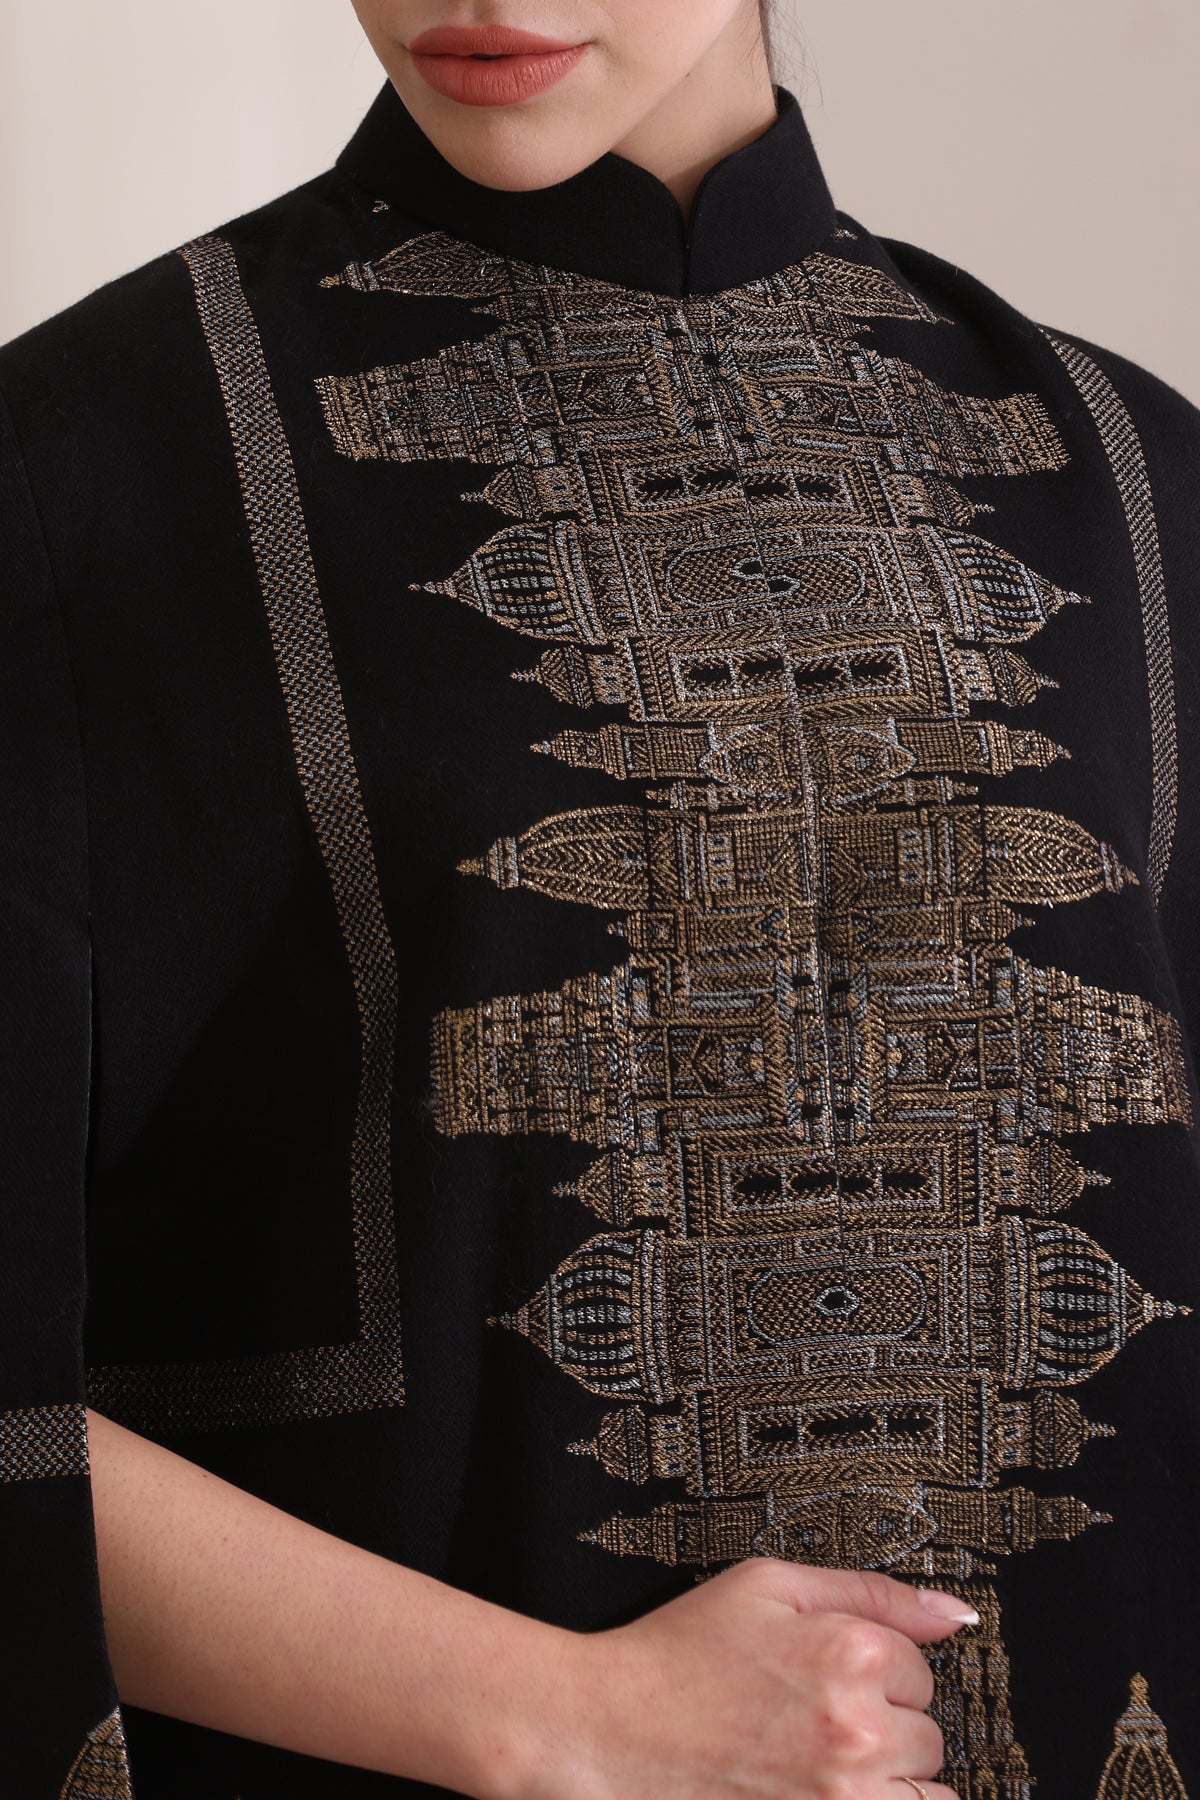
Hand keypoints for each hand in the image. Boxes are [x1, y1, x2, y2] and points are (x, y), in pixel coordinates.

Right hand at [531, 1556, 970, 1799]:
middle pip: (928, 1734)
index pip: (919, 1665)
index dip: (875, 1664)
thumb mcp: (768, 1587)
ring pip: (924, 1792)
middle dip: (883, 1723)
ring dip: (887, 1777)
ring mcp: (842, 1797)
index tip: (827, 1670)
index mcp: (849, 1652)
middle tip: (815, 1715)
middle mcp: (856, 1730)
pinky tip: (828, 1785)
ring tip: (823, 1760)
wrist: (610, 1730)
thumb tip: (955, 1613)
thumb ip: (871, 1592)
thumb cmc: (680, 1654)